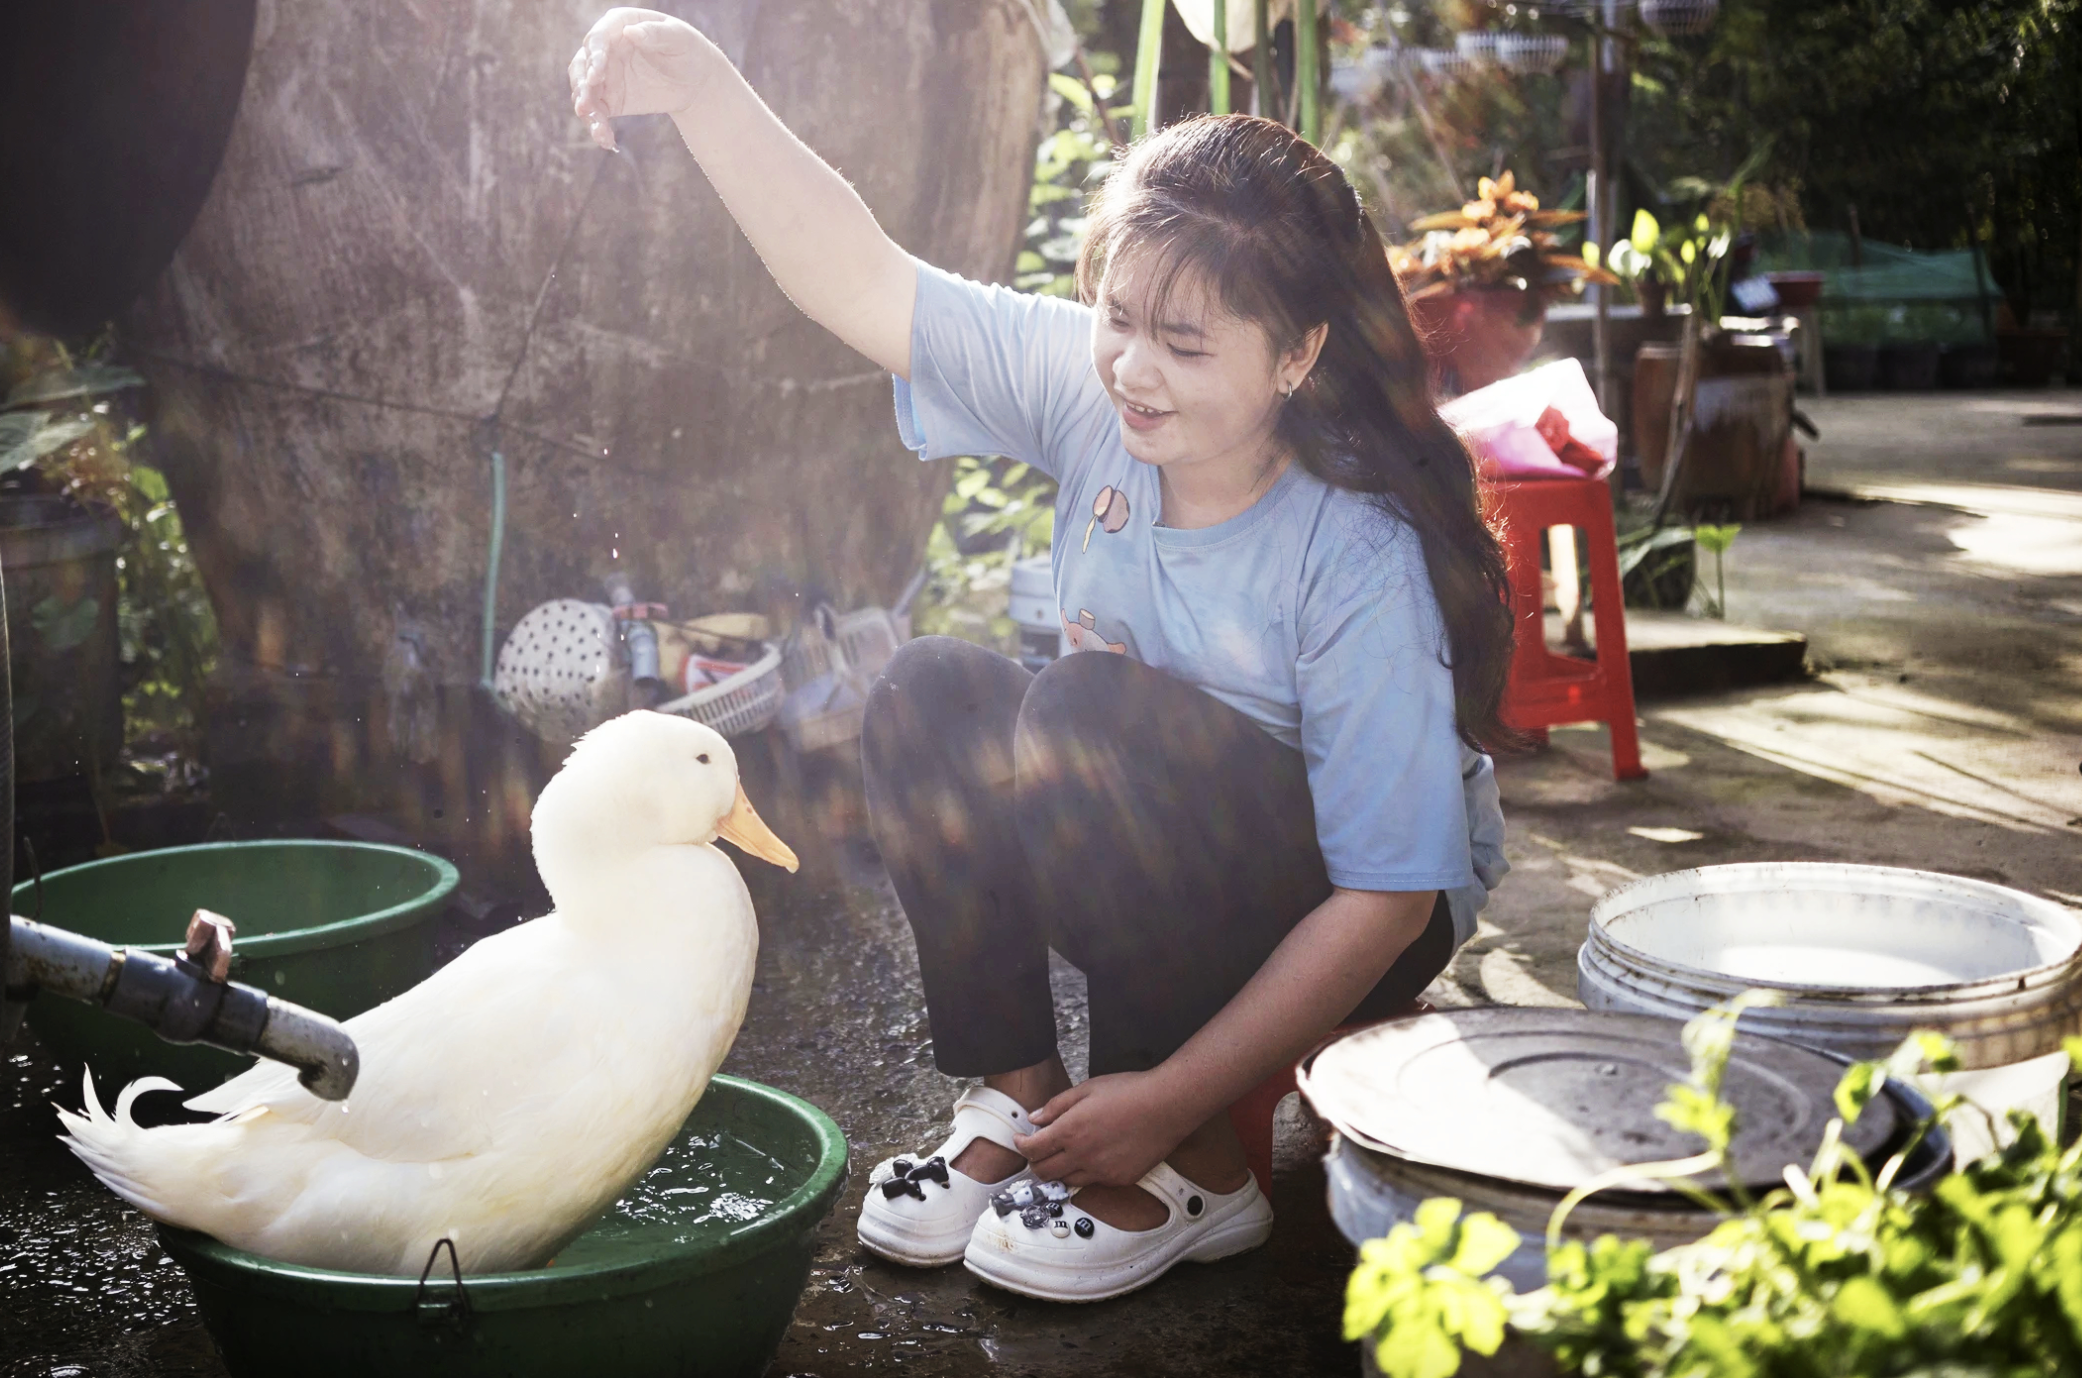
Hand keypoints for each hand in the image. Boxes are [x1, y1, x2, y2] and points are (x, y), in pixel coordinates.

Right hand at [568, 8, 710, 150]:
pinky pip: (596, 114)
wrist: (694, 79)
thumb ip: (655, 33)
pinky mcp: (609, 100)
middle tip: (585, 106)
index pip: (597, 39)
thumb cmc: (686, 49)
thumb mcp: (677, 38)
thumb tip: (631, 32)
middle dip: (582, 87)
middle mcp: (603, 50)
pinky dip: (598, 128)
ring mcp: (603, 76)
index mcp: (617, 26)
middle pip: (582, 66)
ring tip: (598, 130)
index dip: (594, 57)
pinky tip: (606, 141)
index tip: (597, 75)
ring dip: (587, 112)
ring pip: (584, 93)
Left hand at [1012, 1071, 1195, 1187]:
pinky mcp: (1119, 1179)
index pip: (1032, 1149)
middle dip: (1034, 1162)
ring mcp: (1101, 1171)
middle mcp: (1082, 1156)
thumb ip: (1057, 1106)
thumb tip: (1036, 1119)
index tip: (1021, 1139)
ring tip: (1063, 1155)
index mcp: (1070, 1131)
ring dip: (1058, 1170)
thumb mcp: (1087, 1089)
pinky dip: (1084, 1173)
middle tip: (1038, 1151)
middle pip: (1044, 1172)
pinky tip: (1091, 1158)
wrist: (1167, 1106)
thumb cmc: (1129, 1091)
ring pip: (1066, 1181)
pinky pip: (1092, 1182)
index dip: (1022, 1145)